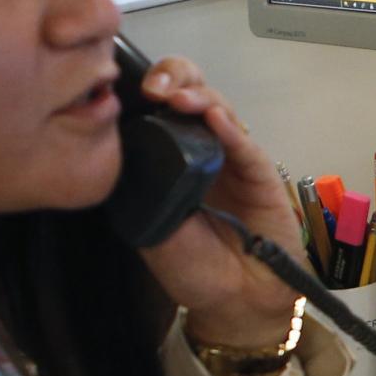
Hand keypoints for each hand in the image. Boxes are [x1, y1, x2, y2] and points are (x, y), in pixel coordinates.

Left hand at [127, 54, 308, 345]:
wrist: (235, 299)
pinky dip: (229, 127)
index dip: (143, 90)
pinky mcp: (259, 172)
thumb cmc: (192, 267)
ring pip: (217, 107)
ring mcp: (231, 157)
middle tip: (155, 88)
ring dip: (198, 96)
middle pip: (190, 91)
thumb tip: (116, 144)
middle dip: (173, 76)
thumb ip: (138, 186)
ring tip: (179, 99)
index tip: (125, 94)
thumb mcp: (148, 226)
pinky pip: (244, 143)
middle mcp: (200, 148)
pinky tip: (213, 117)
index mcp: (169, 157)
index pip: (158, 106)